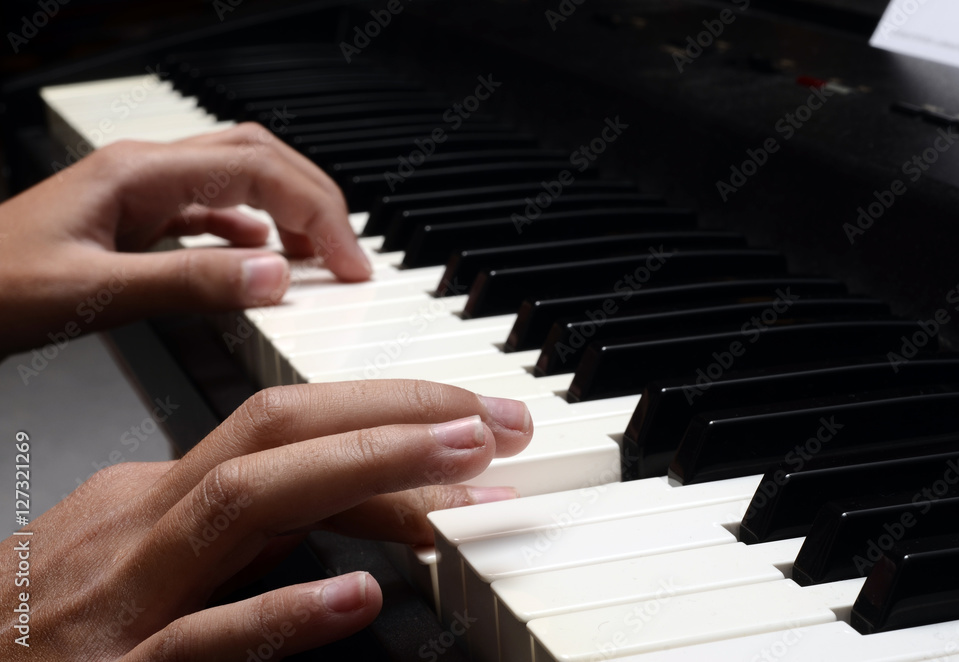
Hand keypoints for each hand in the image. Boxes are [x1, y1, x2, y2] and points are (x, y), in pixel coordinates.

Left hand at [0, 123, 372, 353]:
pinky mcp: (134, 218)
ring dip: (289, 210)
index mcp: (138, 173)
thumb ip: (189, 283)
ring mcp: (140, 191)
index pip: (259, 171)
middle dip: (315, 199)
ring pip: (240, 176)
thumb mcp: (95, 293)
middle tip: (348, 254)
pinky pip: (211, 208)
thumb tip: (274, 277)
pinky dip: (252, 229)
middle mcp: (144, 170)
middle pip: (259, 157)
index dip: (317, 212)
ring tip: (319, 255)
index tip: (348, 262)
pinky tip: (260, 259)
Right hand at [0, 380, 531, 659]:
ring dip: (362, 471)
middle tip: (494, 418)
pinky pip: (198, 639)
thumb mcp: (160, 553)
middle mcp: (147, 523)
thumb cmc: (50, 619)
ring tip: (460, 461)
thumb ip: (256, 528)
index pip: (289, 432)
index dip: (389, 419)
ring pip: (246, 501)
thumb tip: (368, 502)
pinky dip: (277, 612)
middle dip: (394, 414)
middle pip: (277, 432)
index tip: (470, 425)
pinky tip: (355, 600)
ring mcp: (128, 596)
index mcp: (160, 493)